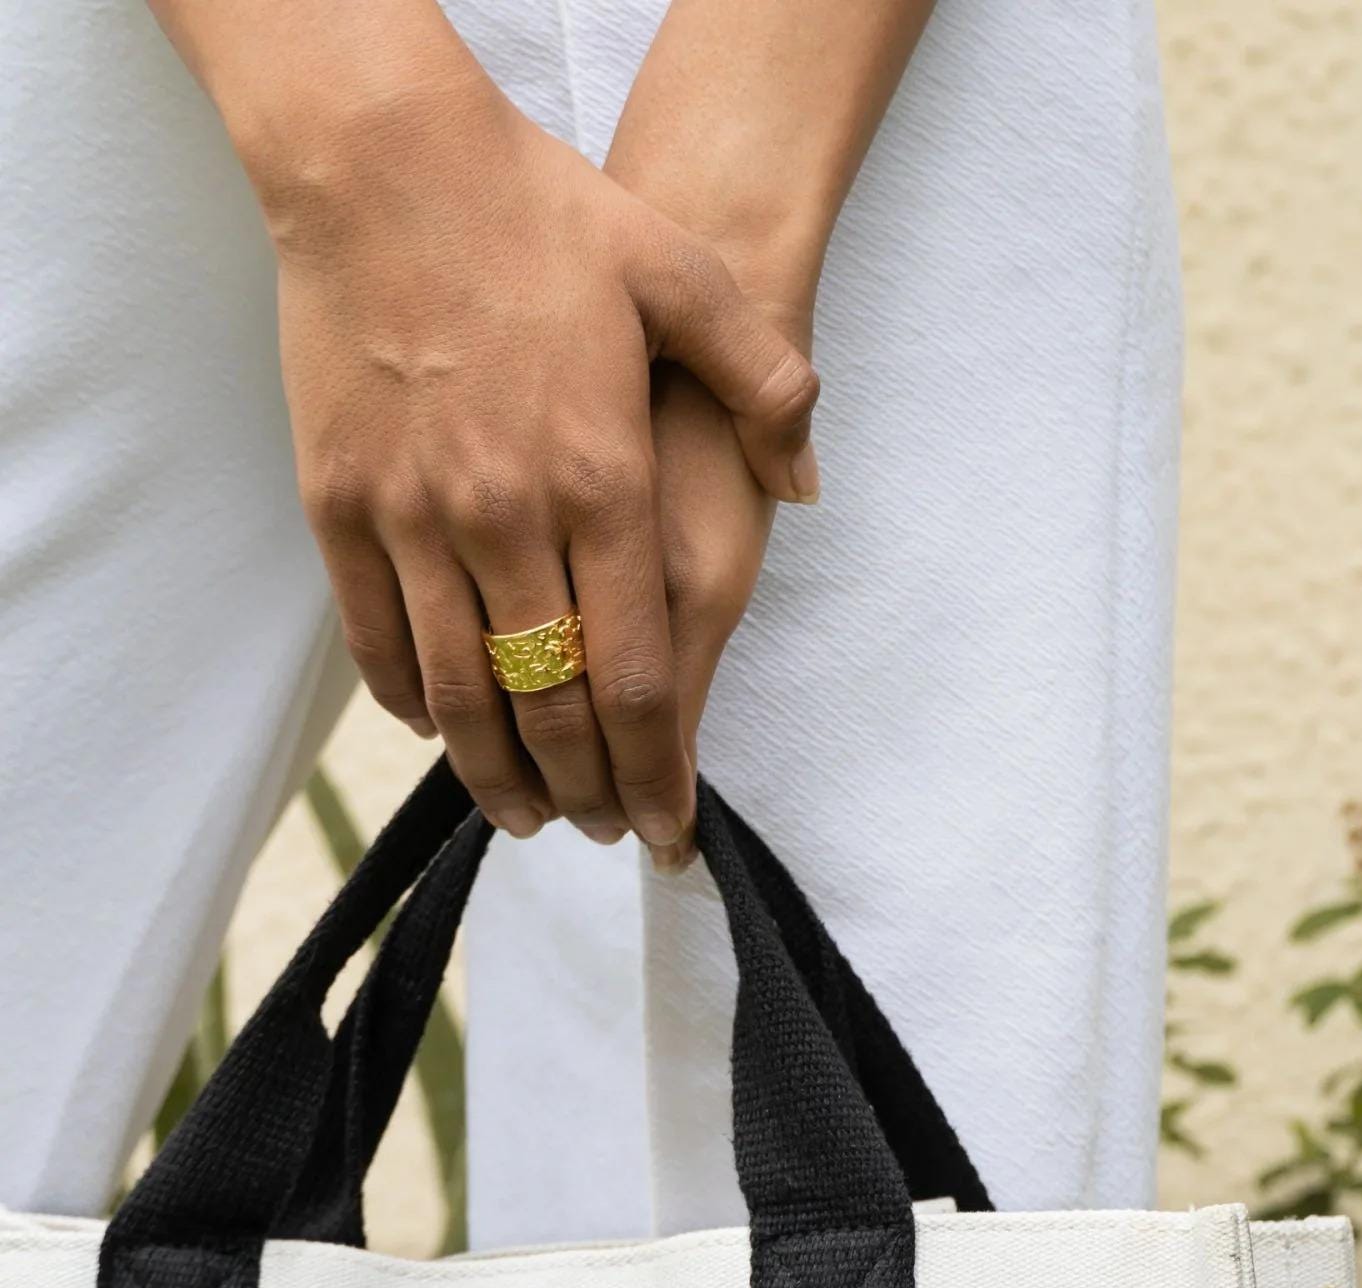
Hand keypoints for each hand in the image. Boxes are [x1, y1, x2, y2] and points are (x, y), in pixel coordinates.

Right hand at [262, 72, 819, 848]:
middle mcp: (508, 514)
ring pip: (458, 690)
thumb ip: (764, 381)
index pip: (634, 674)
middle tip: (600, 833)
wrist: (386, 162)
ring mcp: (415, 513)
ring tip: (524, 815)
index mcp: (601, 477)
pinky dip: (409, 700)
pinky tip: (440, 731)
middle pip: (549, 703)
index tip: (661, 827)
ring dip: (493, 771)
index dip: (651, 768)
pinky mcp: (340, 501)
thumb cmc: (540, 217)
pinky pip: (374, 635)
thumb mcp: (683, 275)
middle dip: (583, 789)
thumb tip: (802, 482)